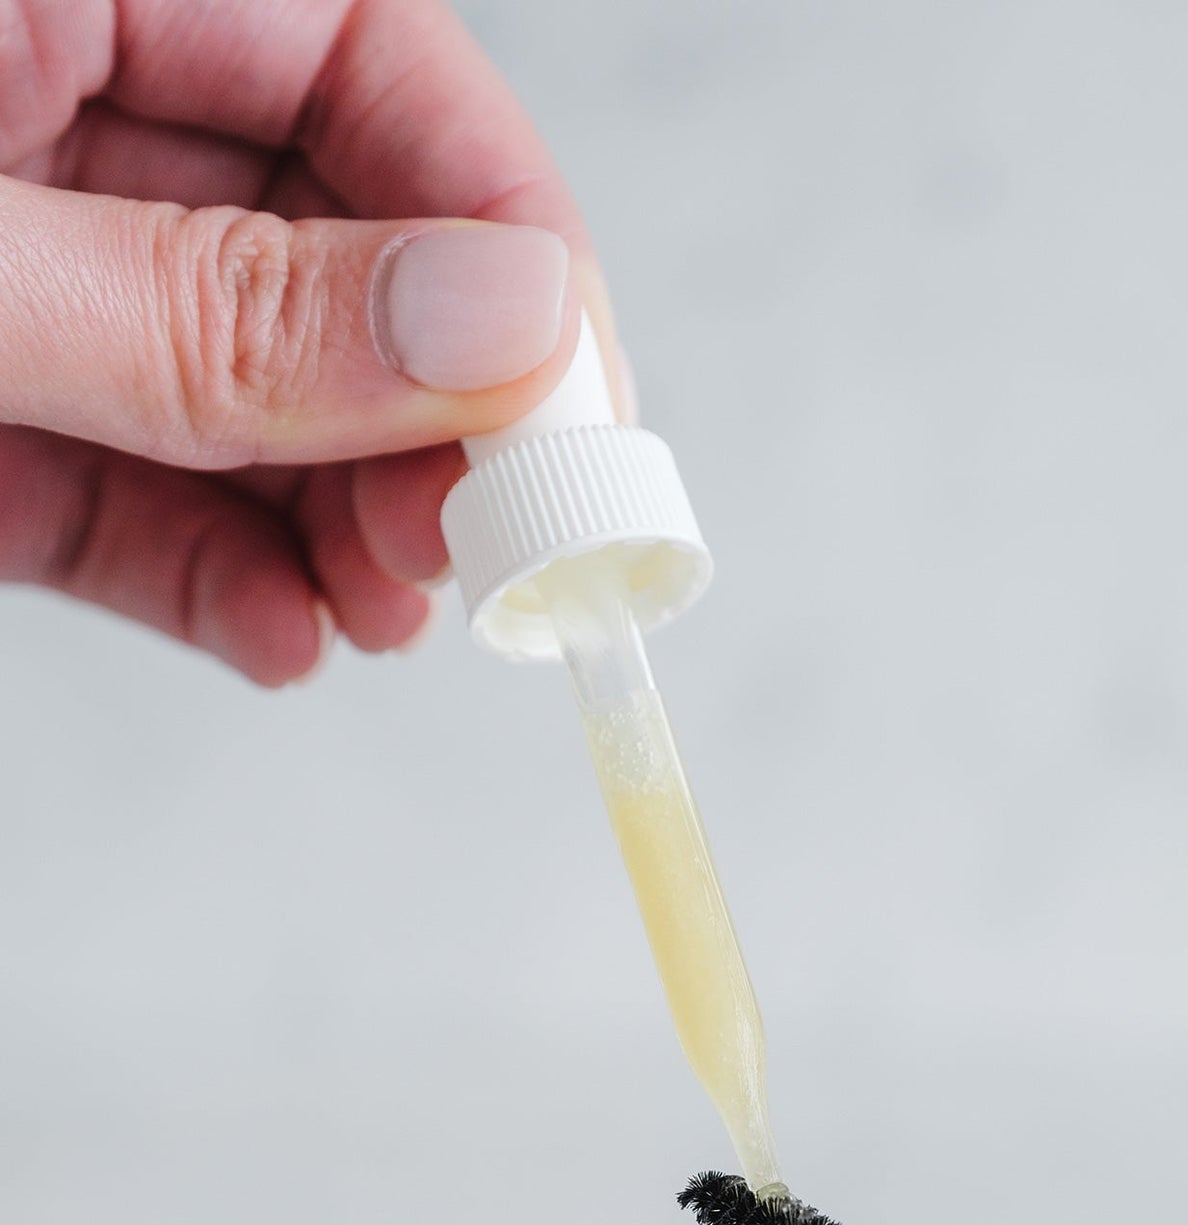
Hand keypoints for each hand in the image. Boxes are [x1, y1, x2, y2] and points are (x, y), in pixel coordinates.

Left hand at [0, 0, 615, 684]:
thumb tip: (507, 323)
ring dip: (336, 525)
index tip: (564, 402)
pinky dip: (209, 576)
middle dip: (416, 415)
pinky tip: (278, 634)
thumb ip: (217, 299)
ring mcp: (19, 276)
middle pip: (323, 240)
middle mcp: (46, 107)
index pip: (359, 50)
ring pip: (237, 388)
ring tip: (383, 613)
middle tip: (470, 539)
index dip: (500, 221)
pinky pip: (122, 492)